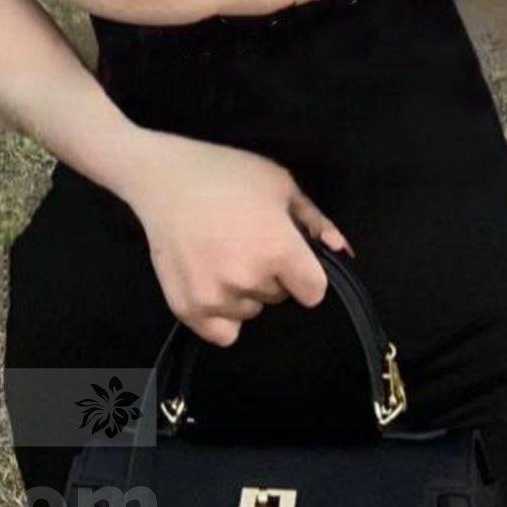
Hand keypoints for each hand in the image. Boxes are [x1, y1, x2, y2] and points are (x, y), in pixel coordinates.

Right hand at [111, 129, 355, 346]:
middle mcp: (249, 280)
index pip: (314, 292)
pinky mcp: (188, 310)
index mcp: (278, 249)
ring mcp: (215, 298)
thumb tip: (341, 251)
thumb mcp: (280, 184)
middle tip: (246, 241)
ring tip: (222, 253)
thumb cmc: (228, 174)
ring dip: (245, 292)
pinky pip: (223, 333)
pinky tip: (211, 280)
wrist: (165, 179)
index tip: (291, 257)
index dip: (306, 274)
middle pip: (280, 297)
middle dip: (272, 275)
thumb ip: (314, 221)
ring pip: (251, 311)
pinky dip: (222, 315)